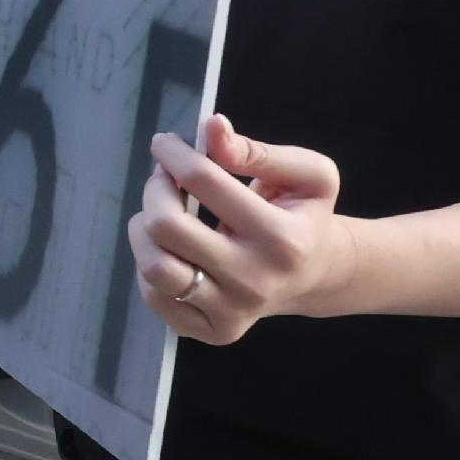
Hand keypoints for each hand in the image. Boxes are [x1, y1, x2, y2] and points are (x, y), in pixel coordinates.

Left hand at [129, 115, 352, 344]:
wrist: (316, 274)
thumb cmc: (305, 215)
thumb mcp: (307, 174)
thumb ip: (258, 151)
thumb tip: (212, 128)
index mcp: (282, 238)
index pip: (205, 182)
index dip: (175, 154)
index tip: (164, 143)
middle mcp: (255, 281)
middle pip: (166, 226)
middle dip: (155, 189)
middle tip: (164, 177)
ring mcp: (233, 313)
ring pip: (154, 268)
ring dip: (143, 229)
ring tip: (160, 213)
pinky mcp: (213, 331)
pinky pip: (156, 297)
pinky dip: (150, 263)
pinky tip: (171, 248)